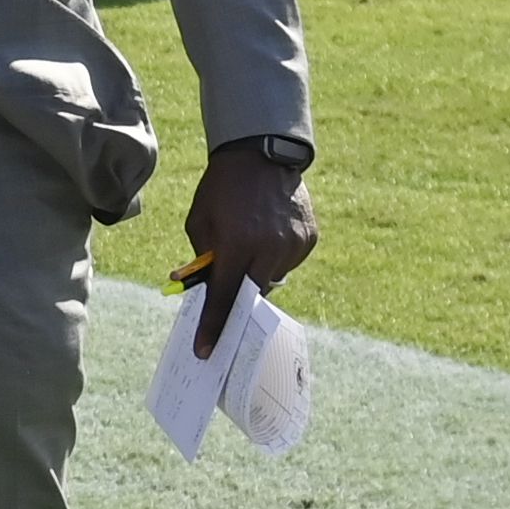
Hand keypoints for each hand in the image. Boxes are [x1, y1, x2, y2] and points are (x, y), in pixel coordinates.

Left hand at [179, 147, 316, 355]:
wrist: (261, 155)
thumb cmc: (220, 190)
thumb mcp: (199, 223)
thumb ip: (202, 260)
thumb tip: (204, 290)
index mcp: (236, 245)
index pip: (224, 297)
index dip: (214, 326)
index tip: (206, 352)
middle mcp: (269, 248)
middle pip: (251, 293)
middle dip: (238, 295)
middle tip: (230, 287)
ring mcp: (294, 245)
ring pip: (272, 278)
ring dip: (257, 270)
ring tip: (249, 240)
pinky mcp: (310, 238)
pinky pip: (289, 262)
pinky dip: (275, 257)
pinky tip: (267, 233)